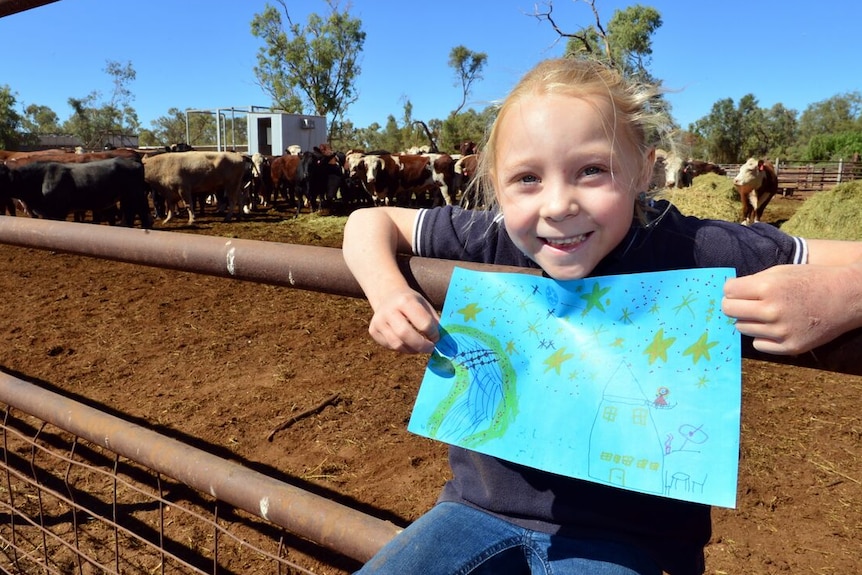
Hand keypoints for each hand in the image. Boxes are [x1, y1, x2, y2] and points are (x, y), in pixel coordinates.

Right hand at [368, 288, 439, 353]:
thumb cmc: (411, 302)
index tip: (437, 337)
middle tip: (431, 348)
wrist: (388, 296)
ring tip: (420, 347)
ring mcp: (379, 321)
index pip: (423, 323)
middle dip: (422, 346)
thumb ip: (434, 321)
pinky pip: (390, 347)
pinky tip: (408, 343)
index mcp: (405, 300)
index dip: (434, 334)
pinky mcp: (373, 331)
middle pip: (406, 335)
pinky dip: (403, 348)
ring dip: (413, 350)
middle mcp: (389, 310)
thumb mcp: (424, 304)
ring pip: (397, 345)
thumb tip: (445, 342)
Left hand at [722, 264, 860, 354]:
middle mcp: (772, 311)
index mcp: (768, 287)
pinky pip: (758, 344)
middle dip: (733, 304)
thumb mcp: (780, 271)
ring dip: (748, 320)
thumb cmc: (811, 279)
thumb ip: (752, 282)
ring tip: (766, 313)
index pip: (728, 291)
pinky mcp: (790, 347)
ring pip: (742, 328)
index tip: (738, 289)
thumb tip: (727, 293)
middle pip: (730, 310)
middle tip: (745, 302)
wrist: (847, 297)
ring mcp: (781, 331)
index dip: (731, 289)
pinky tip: (775, 327)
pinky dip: (762, 336)